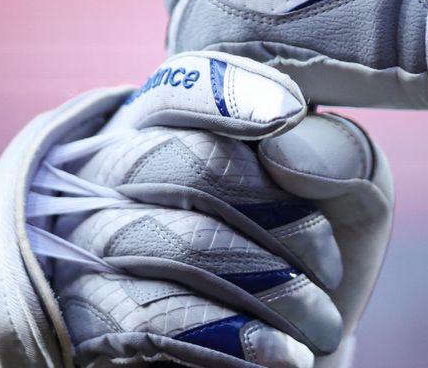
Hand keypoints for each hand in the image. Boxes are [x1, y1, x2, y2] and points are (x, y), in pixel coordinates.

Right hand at [0, 52, 392, 367]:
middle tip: (331, 271)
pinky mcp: (81, 320)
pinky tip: (282, 356)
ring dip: (275, 291)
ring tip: (320, 325)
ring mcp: (85, 243)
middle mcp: (115, 173)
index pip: (181, 86)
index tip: (288, 111)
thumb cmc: (307, 263)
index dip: (231, 92)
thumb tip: (290, 145)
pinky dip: (234, 340)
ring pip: (180, 244)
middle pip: (188, 164)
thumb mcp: (347, 205)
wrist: (270, 361)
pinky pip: (154, 321)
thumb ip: (344, 159)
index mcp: (173, 130)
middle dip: (284, 220)